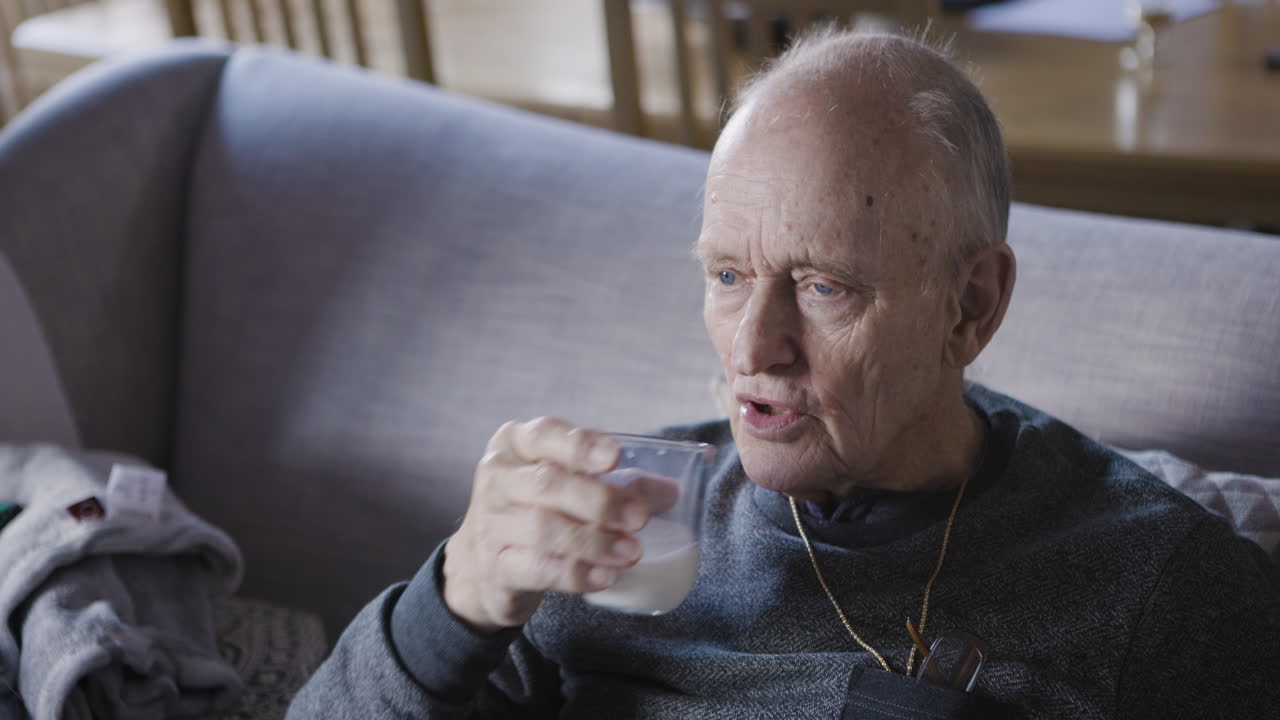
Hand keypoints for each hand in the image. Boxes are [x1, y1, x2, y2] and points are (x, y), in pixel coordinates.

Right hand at [441, 417, 649, 630]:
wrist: (482, 564)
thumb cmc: (537, 509)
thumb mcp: (569, 485)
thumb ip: (621, 484)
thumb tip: (672, 491)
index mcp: (515, 444)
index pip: (545, 435)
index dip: (580, 446)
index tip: (615, 458)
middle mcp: (497, 478)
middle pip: (547, 484)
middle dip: (599, 501)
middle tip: (639, 517)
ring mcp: (491, 524)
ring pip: (544, 529)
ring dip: (593, 542)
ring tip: (632, 552)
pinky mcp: (495, 567)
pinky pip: (538, 570)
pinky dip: (576, 574)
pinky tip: (605, 577)